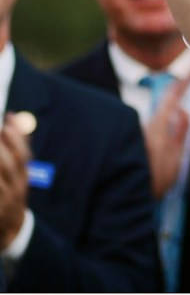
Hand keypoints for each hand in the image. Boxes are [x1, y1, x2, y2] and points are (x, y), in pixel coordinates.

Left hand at [0, 116, 29, 249]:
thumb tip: (13, 118)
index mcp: (23, 179)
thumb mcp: (18, 174)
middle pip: (9, 165)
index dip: (16, 137)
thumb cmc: (11, 195)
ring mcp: (2, 203)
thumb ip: (18, 148)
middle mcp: (15, 190)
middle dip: (0, 147)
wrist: (9, 234)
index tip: (7, 120)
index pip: (23, 155)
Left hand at [143, 78, 189, 198]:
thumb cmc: (155, 180)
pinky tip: (167, 124)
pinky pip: (153, 125)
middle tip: (186, 83)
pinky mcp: (137, 144)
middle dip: (174, 93)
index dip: (180, 86)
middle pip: (162, 105)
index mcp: (159, 129)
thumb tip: (183, 110)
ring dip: (168, 106)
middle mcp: (147, 128)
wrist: (124, 196)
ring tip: (180, 100)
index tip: (189, 75)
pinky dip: (162, 119)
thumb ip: (179, 135)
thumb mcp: (174, 160)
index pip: (171, 100)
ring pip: (157, 116)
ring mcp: (141, 136)